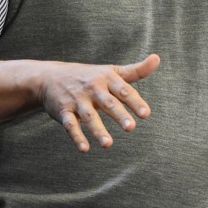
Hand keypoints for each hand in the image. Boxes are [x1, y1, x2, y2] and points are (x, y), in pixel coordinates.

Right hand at [40, 54, 159, 151]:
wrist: (50, 77)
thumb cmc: (89, 76)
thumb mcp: (111, 71)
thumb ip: (136, 70)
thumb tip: (157, 59)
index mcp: (107, 78)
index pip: (123, 90)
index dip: (135, 102)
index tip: (146, 114)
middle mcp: (93, 88)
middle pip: (108, 103)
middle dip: (119, 115)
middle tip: (131, 127)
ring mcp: (77, 100)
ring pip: (89, 116)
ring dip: (98, 130)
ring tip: (108, 144)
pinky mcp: (63, 111)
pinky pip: (70, 125)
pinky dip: (77, 136)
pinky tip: (85, 149)